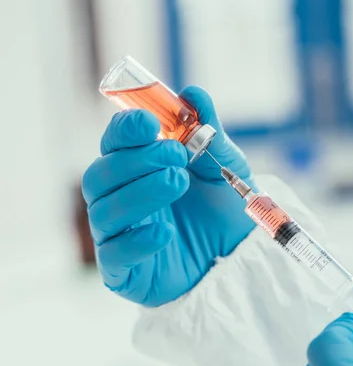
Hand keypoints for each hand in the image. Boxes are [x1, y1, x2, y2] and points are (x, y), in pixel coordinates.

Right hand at [82, 87, 254, 305]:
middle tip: (176, 156)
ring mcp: (118, 237)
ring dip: (138, 193)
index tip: (149, 123)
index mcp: (137, 172)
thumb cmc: (225, 214)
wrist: (240, 262)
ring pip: (102, 211)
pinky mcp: (122, 272)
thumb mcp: (226, 169)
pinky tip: (166, 232)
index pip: (113, 145)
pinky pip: (113, 254)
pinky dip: (137, 240)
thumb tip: (193, 94)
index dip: (124, 130)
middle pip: (99, 175)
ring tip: (178, 182)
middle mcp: (120, 201)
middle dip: (135, 161)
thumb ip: (209, 134)